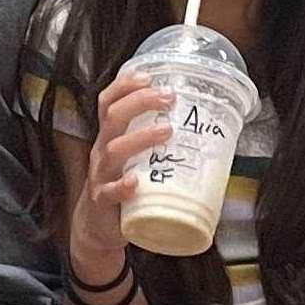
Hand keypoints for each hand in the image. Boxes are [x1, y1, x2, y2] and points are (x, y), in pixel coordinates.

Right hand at [68, 69, 177, 280]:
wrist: (97, 229)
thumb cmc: (122, 188)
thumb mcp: (133, 161)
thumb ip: (156, 145)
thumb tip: (207, 131)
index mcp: (110, 138)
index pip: (108, 103)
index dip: (124, 86)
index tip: (148, 75)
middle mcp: (103, 152)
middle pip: (112, 118)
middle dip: (139, 102)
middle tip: (168, 97)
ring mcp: (101, 176)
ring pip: (114, 151)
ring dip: (140, 138)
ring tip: (166, 131)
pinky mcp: (103, 202)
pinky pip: (109, 192)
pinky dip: (122, 186)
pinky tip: (135, 183)